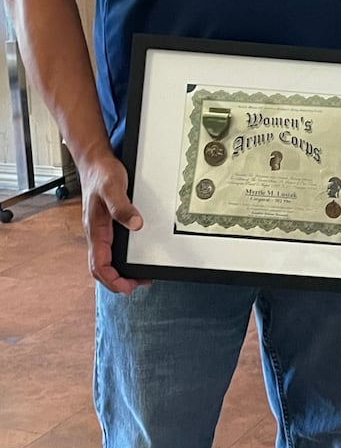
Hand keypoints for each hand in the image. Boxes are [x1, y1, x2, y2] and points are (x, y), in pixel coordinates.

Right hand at [79, 151, 147, 294]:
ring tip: (138, 276)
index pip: (99, 265)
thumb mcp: (114, 188)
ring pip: (105, 259)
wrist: (95, 160)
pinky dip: (120, 259)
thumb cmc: (101, 173)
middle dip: (117, 281)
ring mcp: (100, 229)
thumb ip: (122, 207)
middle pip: (101, 267)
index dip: (112, 280)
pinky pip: (110, 248)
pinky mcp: (106, 223)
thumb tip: (136, 225)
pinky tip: (132, 256)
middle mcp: (96, 232)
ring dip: (119, 272)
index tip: (128, 287)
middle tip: (138, 285)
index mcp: (95, 229)